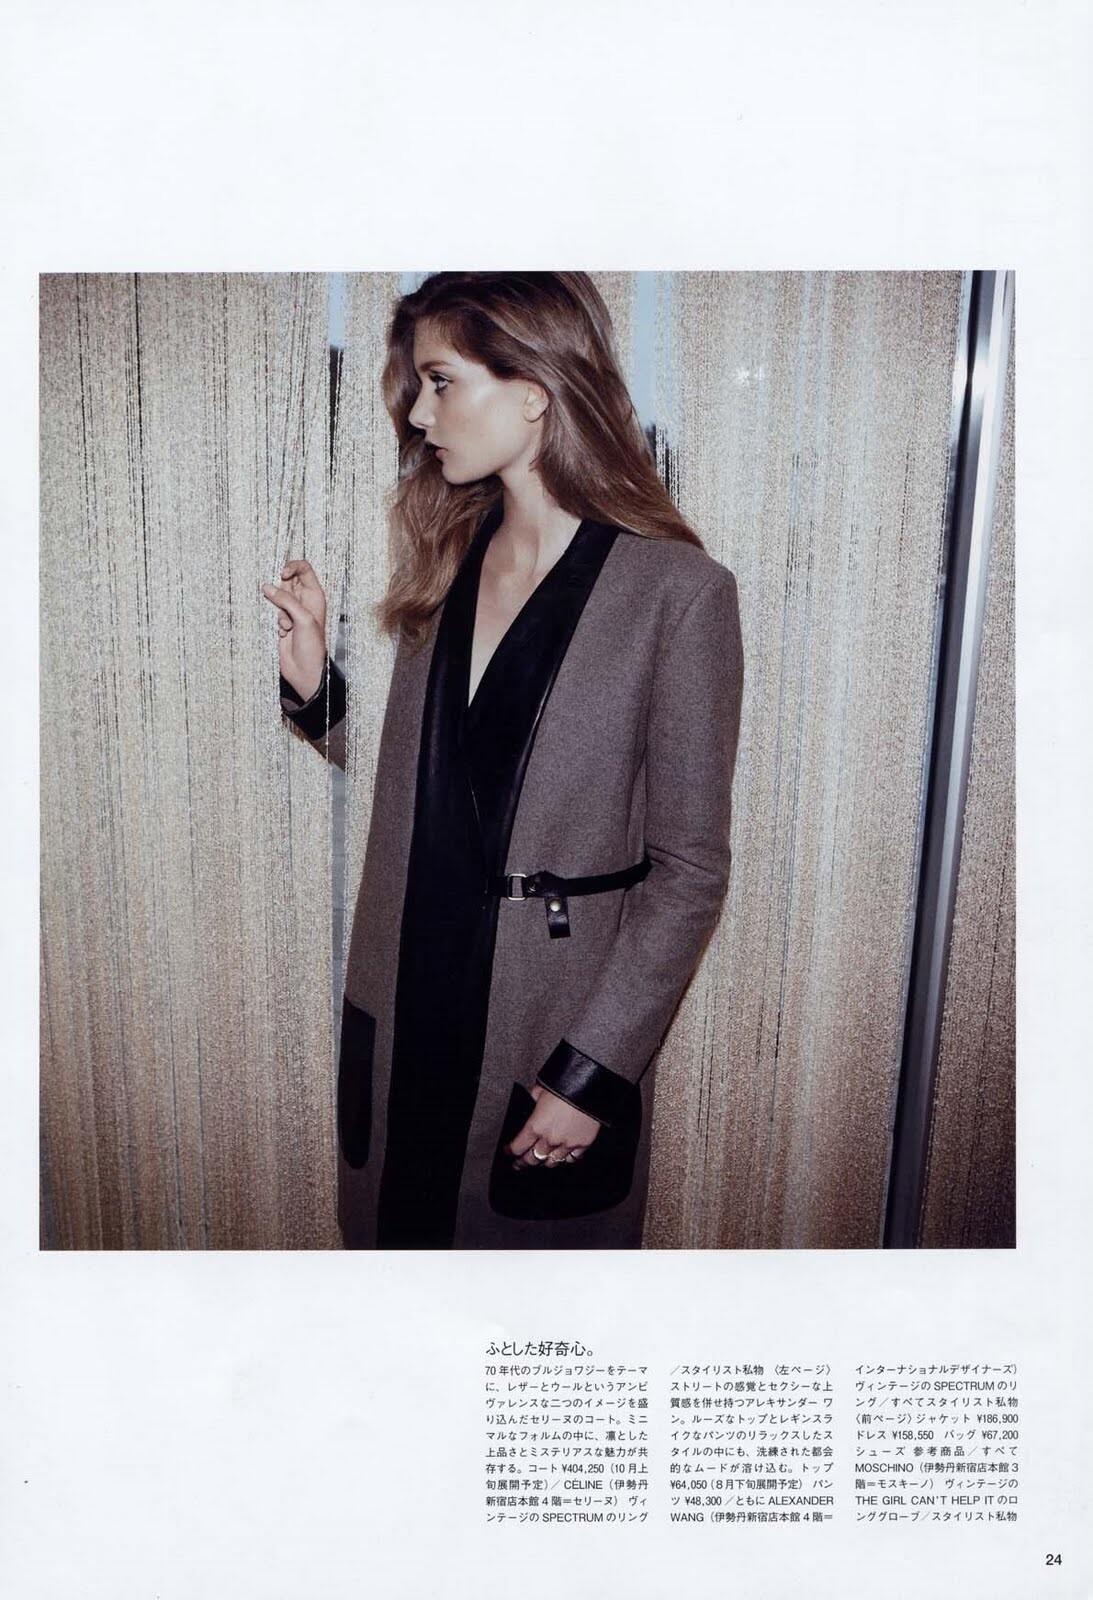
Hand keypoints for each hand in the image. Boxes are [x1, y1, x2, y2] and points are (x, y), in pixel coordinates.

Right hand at [261, 558, 328, 701]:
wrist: (305, 670)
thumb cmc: (312, 646)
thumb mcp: (303, 619)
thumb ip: (286, 600)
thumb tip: (267, 587)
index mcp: (315, 595)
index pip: (304, 569)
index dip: (292, 567)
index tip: (281, 575)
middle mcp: (304, 601)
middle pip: (288, 581)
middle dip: (281, 592)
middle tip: (282, 606)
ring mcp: (292, 611)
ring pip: (277, 597)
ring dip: (279, 610)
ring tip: (287, 626)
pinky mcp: (282, 622)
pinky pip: (273, 612)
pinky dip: (276, 621)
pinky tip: (284, 634)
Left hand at [507, 1084, 601, 1168]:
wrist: (590, 1087)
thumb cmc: (564, 1086)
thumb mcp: (542, 1089)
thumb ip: (535, 1097)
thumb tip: (534, 1097)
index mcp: (535, 1126)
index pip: (518, 1147)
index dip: (510, 1151)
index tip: (508, 1151)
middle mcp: (550, 1139)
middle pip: (532, 1159)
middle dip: (523, 1162)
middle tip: (519, 1164)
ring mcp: (567, 1144)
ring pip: (552, 1162)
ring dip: (545, 1162)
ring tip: (541, 1160)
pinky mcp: (583, 1144)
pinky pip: (572, 1158)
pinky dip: (566, 1158)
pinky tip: (563, 1156)